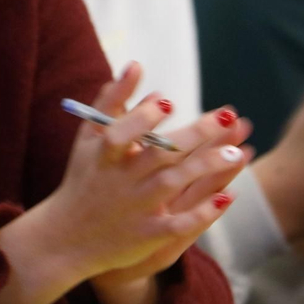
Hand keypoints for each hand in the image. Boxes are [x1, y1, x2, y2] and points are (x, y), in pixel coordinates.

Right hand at [0, 64, 249, 303]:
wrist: (65, 238)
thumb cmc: (84, 178)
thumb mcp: (87, 139)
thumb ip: (110, 102)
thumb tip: (136, 65)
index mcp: (103, 156)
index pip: (121, 134)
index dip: (142, 118)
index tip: (168, 102)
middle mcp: (120, 181)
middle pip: (159, 155)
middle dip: (194, 135)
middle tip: (227, 115)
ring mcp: (135, 209)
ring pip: (174, 185)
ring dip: (206, 168)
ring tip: (238, 152)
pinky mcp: (147, 236)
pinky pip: (179, 225)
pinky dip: (203, 213)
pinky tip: (228, 197)